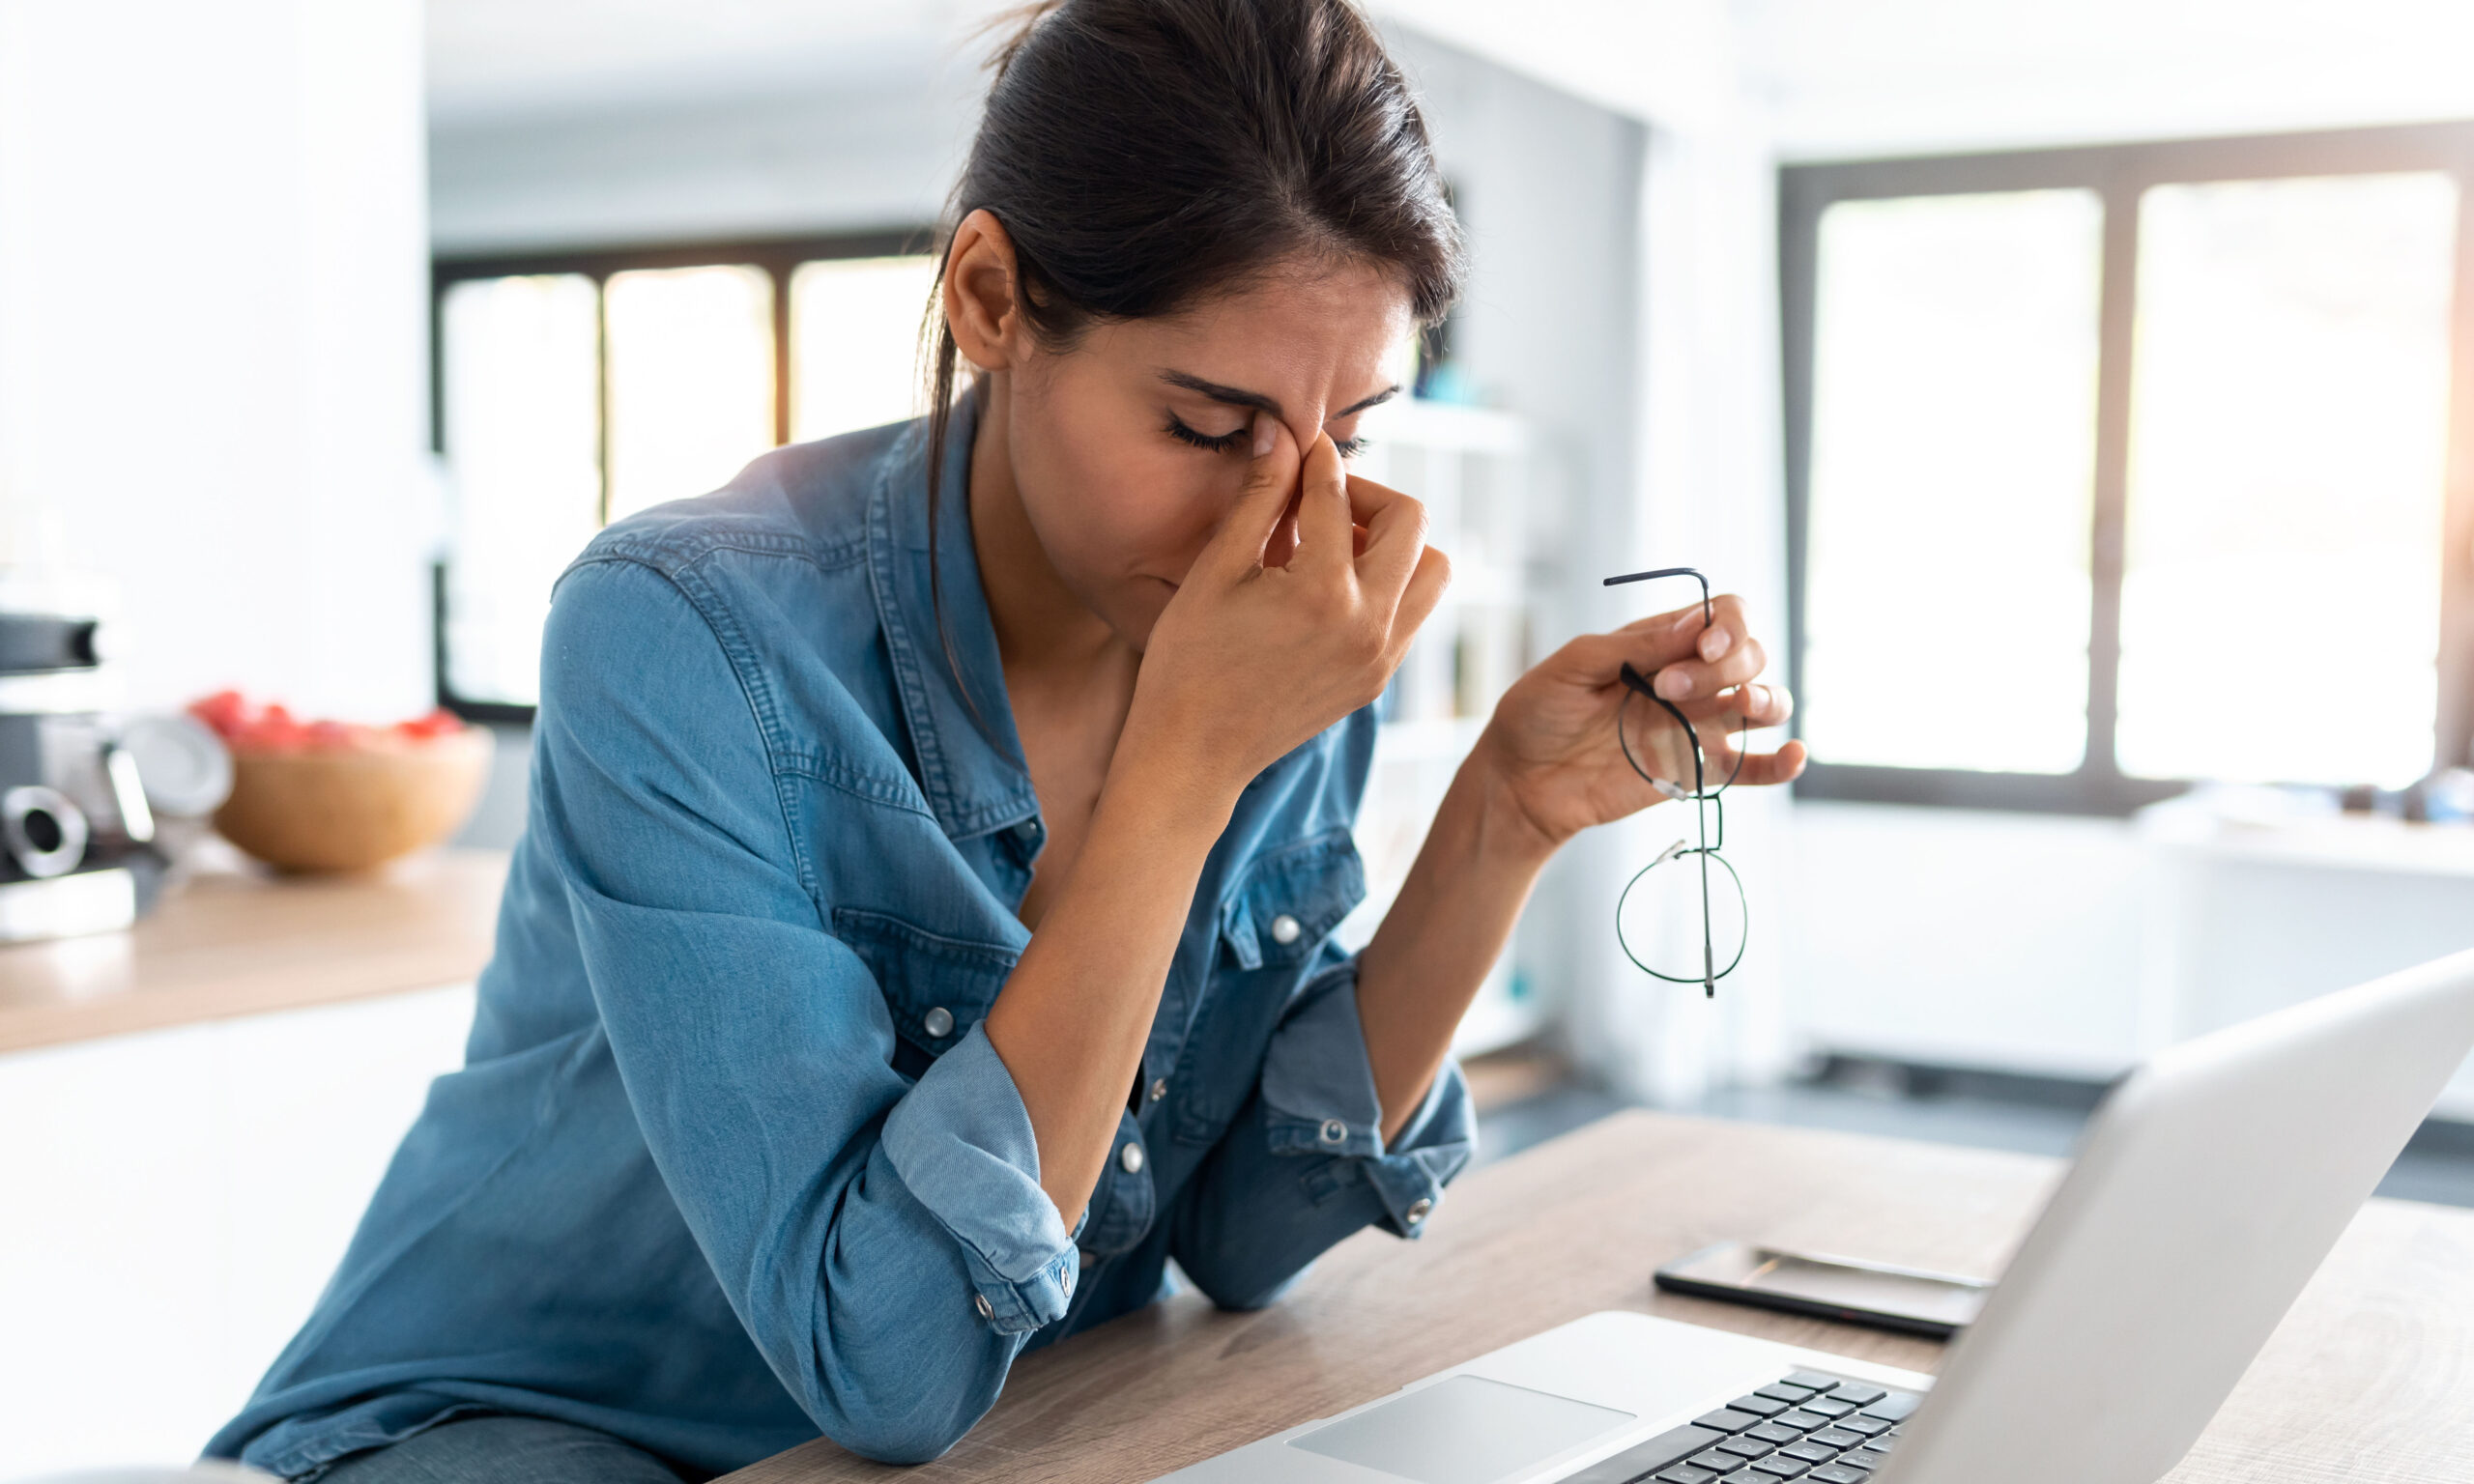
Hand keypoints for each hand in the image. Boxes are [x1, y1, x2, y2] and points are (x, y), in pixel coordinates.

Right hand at [1124, 414, 1450, 801]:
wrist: (1193, 755)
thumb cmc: (1188, 662)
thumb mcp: (1216, 571)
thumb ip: (1259, 498)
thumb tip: (1279, 432)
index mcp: (1323, 592)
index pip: (1337, 495)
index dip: (1315, 458)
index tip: (1299, 443)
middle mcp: (1369, 625)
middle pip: (1412, 522)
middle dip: (1368, 495)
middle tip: (1320, 499)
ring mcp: (1382, 657)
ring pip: (1432, 570)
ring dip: (1394, 543)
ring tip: (1335, 545)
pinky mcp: (1379, 679)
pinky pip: (1413, 612)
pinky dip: (1389, 583)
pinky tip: (1333, 585)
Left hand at [1474, 596, 1804, 851]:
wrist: (1520, 781)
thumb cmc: (1537, 714)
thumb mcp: (1573, 666)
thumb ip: (1634, 645)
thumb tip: (1694, 626)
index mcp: (1661, 642)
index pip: (1725, 616)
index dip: (1728, 625)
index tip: (1701, 645)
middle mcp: (1690, 679)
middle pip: (1750, 655)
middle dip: (1724, 664)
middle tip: (1668, 688)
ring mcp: (1698, 725)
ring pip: (1764, 703)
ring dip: (1767, 698)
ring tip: (1743, 704)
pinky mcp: (1698, 771)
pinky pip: (1754, 767)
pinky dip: (1782, 762)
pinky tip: (1792, 755)